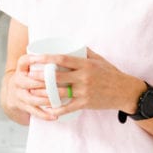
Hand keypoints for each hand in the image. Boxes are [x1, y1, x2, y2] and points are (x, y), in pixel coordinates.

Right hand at [3, 52, 59, 121]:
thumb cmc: (30, 77)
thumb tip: (72, 50)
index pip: (24, 61)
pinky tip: (55, 116)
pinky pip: (34, 112)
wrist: (13, 94)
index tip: (44, 58)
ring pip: (33, 98)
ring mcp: (19, 95)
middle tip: (61, 82)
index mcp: (21, 69)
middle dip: (45, 83)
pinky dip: (45, 115)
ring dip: (47, 99)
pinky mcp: (22, 106)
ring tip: (60, 99)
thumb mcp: (31, 67)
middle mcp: (18, 81)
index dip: (32, 59)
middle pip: (30, 81)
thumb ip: (45, 61)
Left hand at [30, 48, 144, 119]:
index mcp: (85, 64)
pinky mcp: (86, 103)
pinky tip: (47, 108)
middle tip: (28, 75)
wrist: (125, 91)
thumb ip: (84, 52)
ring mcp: (84, 91)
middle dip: (40, 76)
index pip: (62, 59)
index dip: (46, 58)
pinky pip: (68, 107)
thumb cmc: (111, 73)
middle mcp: (84, 77)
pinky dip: (56, 108)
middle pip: (57, 76)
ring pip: (59, 92)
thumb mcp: (99, 59)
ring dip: (44, 93)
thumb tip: (71, 44)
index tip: (34, 58)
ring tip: (32, 92)